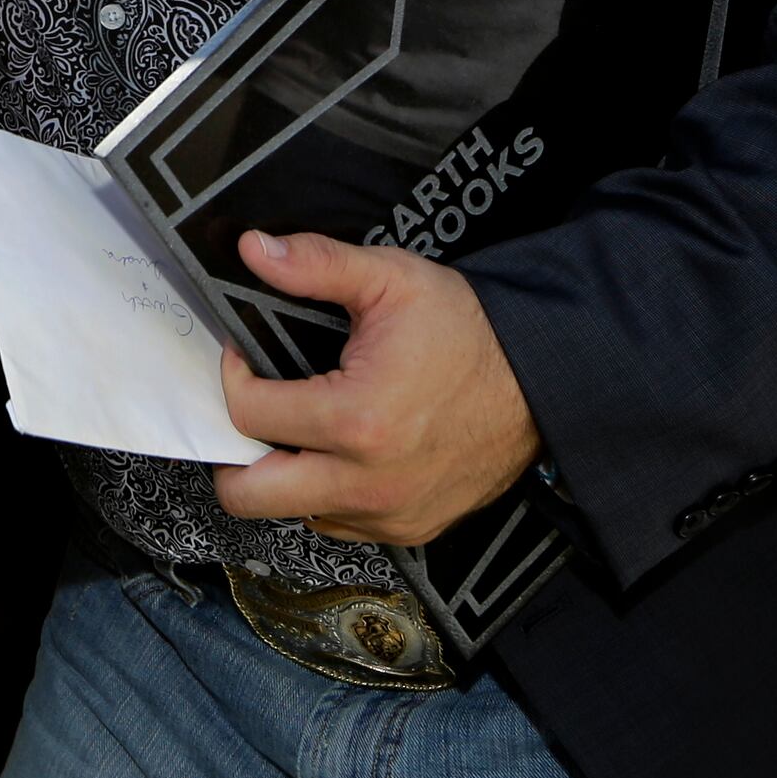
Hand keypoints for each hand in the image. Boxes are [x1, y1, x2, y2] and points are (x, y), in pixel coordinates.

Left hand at [210, 230, 537, 545]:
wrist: (542, 380)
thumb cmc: (469, 330)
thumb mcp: (392, 278)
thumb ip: (316, 264)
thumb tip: (253, 249)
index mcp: (356, 420)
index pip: (248, 415)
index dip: (234, 378)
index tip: (245, 357)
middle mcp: (368, 481)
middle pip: (249, 495)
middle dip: (234, 453)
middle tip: (253, 412)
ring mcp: (389, 513)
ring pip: (292, 512)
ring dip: (285, 474)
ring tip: (304, 427)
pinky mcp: (410, 529)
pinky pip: (338, 523)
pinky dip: (327, 492)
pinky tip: (345, 452)